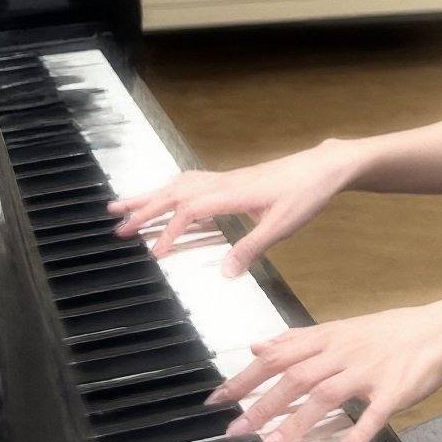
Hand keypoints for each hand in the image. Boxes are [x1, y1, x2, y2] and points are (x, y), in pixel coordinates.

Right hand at [105, 139, 363, 275]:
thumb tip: (224, 274)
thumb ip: (252, 248)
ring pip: (180, 184)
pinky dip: (172, 190)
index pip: (189, 211)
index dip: (169, 231)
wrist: (325, 167)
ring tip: (125, 206)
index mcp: (232, 194)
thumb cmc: (306, 194)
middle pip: (175, 192)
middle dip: (144, 209)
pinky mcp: (233, 179)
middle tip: (116, 226)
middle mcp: (224, 182)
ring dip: (152, 195)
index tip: (154, 254)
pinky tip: (167, 198)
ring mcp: (227, 178)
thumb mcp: (282, 226)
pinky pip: (193, 182)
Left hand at [208, 298, 441, 441]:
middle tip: (235, 432)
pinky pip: (375, 414)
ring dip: (297, 421)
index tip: (217, 400)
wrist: (439, 331)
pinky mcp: (394, 390)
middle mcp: (343, 352)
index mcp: (328, 338)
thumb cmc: (387, 334)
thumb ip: (297, 340)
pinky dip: (359, 433)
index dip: (245, 377)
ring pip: (327, 395)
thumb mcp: (339, 330)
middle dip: (262, 404)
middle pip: (295, 377)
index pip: (278, 356)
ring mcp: (368, 371)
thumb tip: (256, 345)